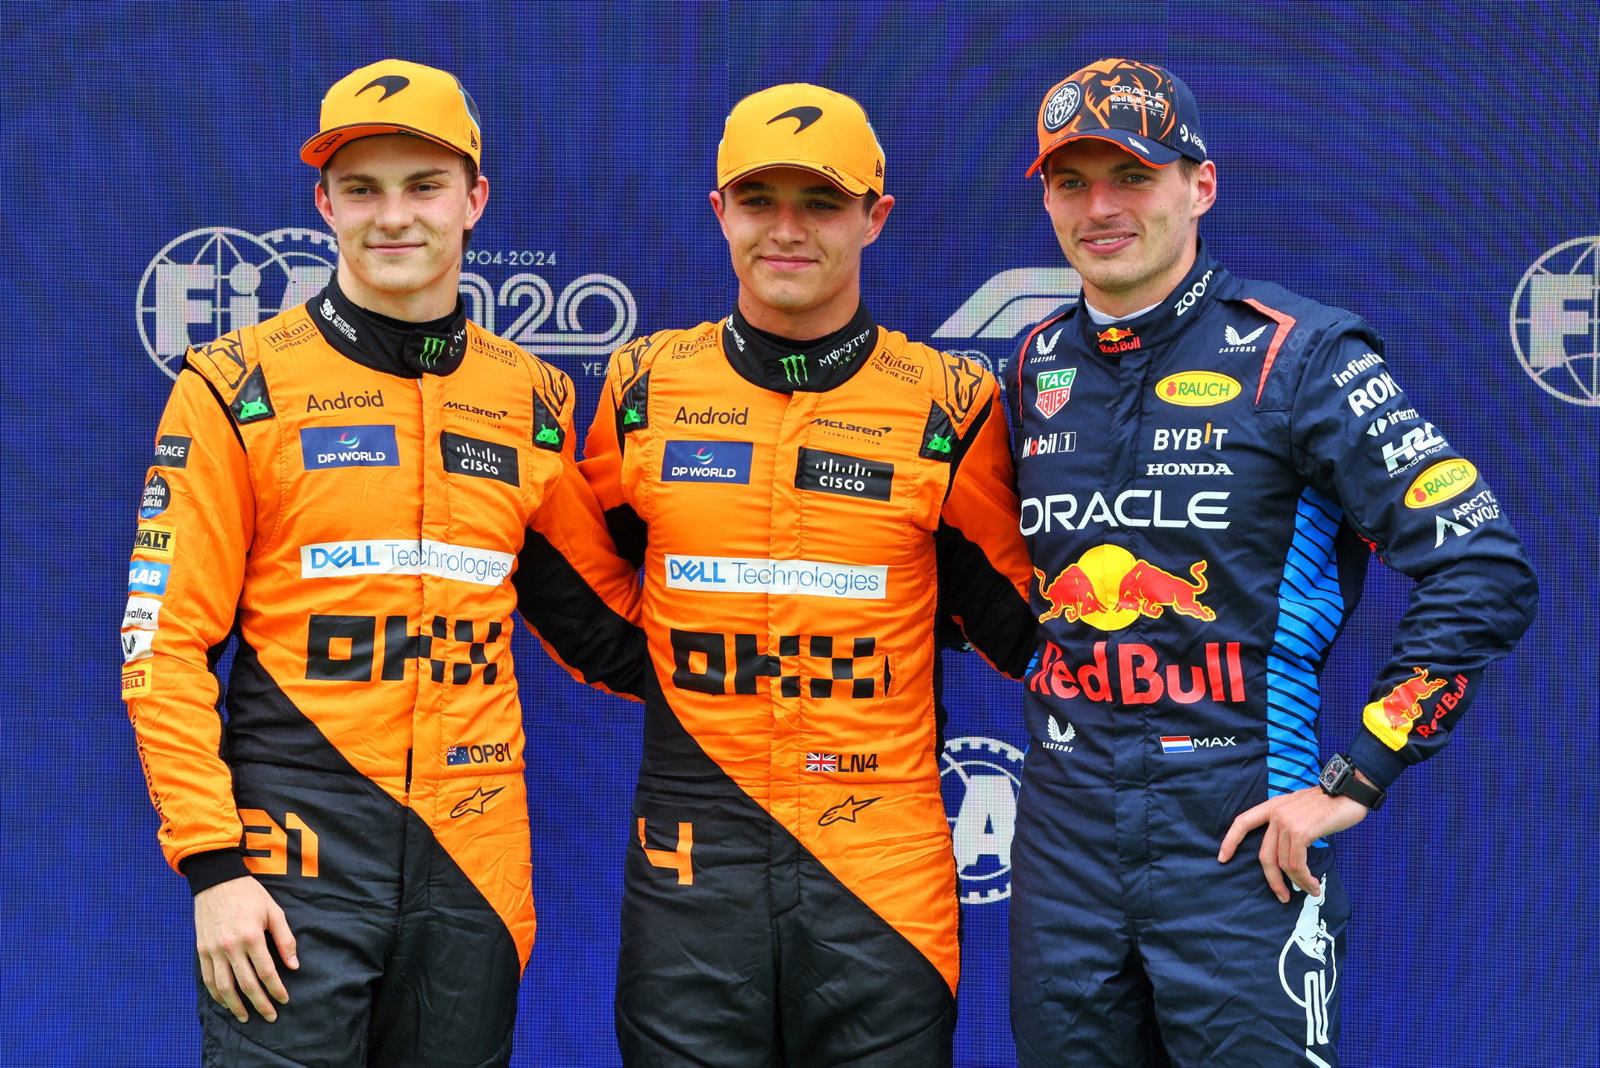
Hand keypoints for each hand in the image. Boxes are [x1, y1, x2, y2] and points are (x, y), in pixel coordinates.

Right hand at [194, 875, 298, 1022]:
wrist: (217, 881)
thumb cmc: (250, 895)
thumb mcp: (274, 911)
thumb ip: (285, 939)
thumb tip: (294, 965)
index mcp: (252, 937)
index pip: (266, 972)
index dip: (276, 989)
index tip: (284, 1000)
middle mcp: (231, 947)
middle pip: (246, 984)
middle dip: (260, 1003)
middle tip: (270, 1017)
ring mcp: (213, 950)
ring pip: (224, 987)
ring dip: (236, 1005)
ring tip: (246, 1017)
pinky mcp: (202, 950)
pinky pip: (208, 978)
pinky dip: (216, 994)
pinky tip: (226, 1002)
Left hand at [1217, 785, 1369, 903]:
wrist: (1351, 791)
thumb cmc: (1331, 804)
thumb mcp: (1302, 810)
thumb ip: (1290, 825)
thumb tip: (1289, 853)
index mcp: (1274, 806)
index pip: (1243, 822)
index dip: (1231, 840)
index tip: (1223, 858)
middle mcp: (1276, 813)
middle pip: (1264, 855)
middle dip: (1272, 880)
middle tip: (1282, 896)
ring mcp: (1287, 822)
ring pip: (1283, 863)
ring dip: (1297, 882)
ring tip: (1309, 890)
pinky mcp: (1300, 831)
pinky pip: (1296, 863)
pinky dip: (1304, 878)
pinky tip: (1313, 884)